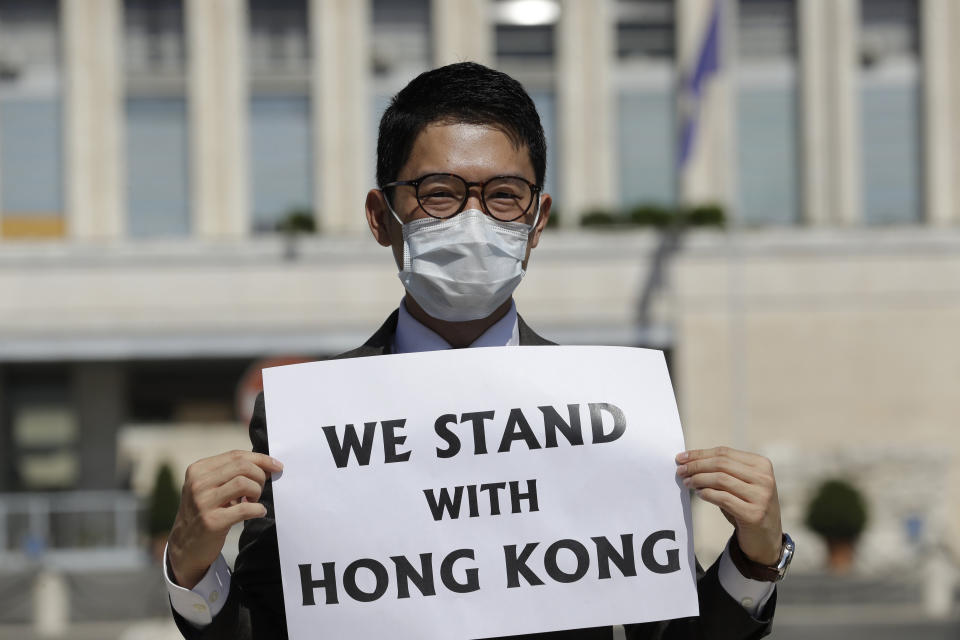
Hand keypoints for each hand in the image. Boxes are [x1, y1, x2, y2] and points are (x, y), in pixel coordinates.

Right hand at [168, 450, 283, 588]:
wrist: (186, 546)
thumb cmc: (206, 512)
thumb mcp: (211, 488)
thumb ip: (232, 474)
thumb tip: (267, 466)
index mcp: (198, 470)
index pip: (236, 455)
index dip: (260, 459)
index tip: (276, 466)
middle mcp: (198, 483)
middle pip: (242, 466)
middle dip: (260, 476)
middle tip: (260, 489)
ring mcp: (202, 502)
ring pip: (243, 483)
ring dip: (257, 492)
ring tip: (254, 501)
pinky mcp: (211, 522)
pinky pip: (244, 509)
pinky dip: (258, 509)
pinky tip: (258, 512)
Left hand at [676, 446, 781, 565]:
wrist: (766, 536)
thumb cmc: (747, 505)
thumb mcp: (740, 482)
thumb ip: (722, 470)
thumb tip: (689, 461)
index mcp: (761, 464)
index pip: (724, 453)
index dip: (700, 454)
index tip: (681, 458)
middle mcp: (764, 478)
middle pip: (721, 464)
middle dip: (696, 466)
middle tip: (680, 470)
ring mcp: (761, 496)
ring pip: (721, 479)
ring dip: (699, 479)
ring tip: (687, 482)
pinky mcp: (753, 514)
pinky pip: (723, 498)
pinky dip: (707, 494)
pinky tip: (699, 494)